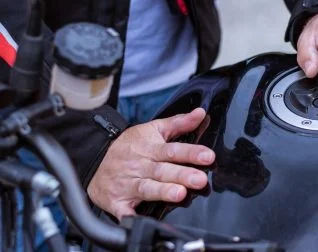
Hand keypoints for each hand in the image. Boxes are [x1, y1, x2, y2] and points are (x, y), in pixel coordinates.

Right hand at [87, 108, 214, 219]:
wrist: (93, 160)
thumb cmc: (129, 147)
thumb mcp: (152, 130)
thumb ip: (178, 123)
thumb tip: (201, 113)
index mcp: (151, 149)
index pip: (173, 150)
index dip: (191, 153)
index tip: (208, 156)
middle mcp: (141, 166)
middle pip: (163, 170)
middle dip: (182, 175)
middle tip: (200, 179)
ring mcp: (128, 184)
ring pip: (147, 188)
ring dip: (163, 191)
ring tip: (179, 194)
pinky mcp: (118, 202)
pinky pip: (124, 211)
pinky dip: (130, 217)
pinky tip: (140, 220)